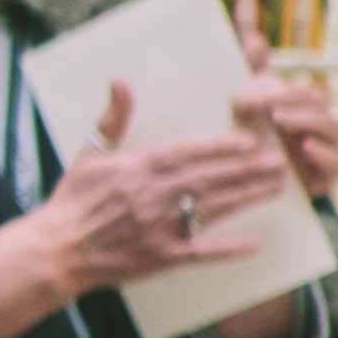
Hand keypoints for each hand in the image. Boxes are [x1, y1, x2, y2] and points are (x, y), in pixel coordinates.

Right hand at [28, 79, 297, 294]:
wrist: (58, 248)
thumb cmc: (72, 199)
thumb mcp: (88, 153)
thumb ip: (112, 118)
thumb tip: (121, 80)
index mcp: (136, 168)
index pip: (187, 153)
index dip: (221, 147)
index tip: (251, 141)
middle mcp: (152, 196)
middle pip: (209, 179)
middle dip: (247, 169)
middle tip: (279, 161)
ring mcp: (159, 228)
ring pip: (212, 209)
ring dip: (247, 197)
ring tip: (276, 186)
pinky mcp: (162, 257)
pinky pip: (201, 252)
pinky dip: (228, 249)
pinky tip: (255, 243)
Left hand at [235, 58, 337, 205]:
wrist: (256, 186)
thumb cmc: (256, 139)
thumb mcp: (249, 106)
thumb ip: (254, 73)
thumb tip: (254, 38)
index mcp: (304, 107)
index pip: (304, 90)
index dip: (283, 88)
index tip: (254, 90)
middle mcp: (320, 126)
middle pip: (320, 103)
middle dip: (293, 100)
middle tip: (265, 104)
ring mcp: (328, 151)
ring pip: (335, 129)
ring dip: (309, 121)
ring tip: (281, 120)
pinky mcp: (329, 178)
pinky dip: (324, 155)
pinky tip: (305, 147)